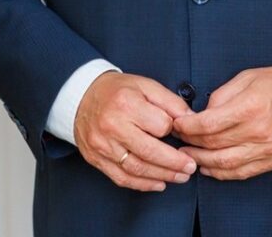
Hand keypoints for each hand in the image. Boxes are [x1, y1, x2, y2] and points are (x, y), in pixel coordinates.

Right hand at [71, 72, 197, 191]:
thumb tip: (191, 121)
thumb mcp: (145, 85)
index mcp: (126, 103)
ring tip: (180, 176)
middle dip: (175, 163)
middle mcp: (112, 126)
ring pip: (137, 168)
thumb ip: (170, 102)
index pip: (160, 125)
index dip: (173, 129)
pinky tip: (159, 183)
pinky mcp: (96, 159)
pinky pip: (122, 178)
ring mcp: (102, 145)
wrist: (80, 97)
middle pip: (150, 152)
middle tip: (191, 167)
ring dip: (163, 176)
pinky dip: (143, 185)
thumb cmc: (116, 91)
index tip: (178, 131)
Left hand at [172, 66, 271, 179]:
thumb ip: (222, 95)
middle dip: (190, 142)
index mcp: (250, 107)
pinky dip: (222, 173)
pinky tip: (209, 168)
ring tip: (188, 155)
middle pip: (213, 144)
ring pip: (225, 163)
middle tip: (178, 138)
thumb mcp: (248, 77)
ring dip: (202, 161)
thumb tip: (202, 112)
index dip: (187, 127)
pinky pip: (242, 173)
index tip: (177, 124)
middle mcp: (257, 132)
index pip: (208, 124)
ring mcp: (266, 149)